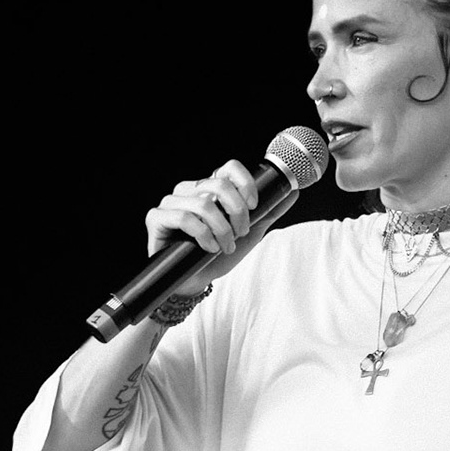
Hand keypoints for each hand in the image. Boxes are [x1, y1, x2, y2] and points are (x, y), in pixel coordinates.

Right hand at [143, 159, 300, 293]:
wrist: (195, 282)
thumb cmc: (217, 255)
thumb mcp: (249, 232)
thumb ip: (269, 212)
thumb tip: (292, 192)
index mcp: (209, 188)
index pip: (228, 168)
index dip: (245, 184)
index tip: (255, 206)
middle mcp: (189, 190)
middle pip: (219, 184)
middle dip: (237, 212)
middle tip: (240, 233)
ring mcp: (171, 203)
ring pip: (204, 203)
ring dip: (222, 230)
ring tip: (225, 246)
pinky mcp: (157, 218)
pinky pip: (184, 218)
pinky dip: (203, 235)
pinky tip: (208, 248)